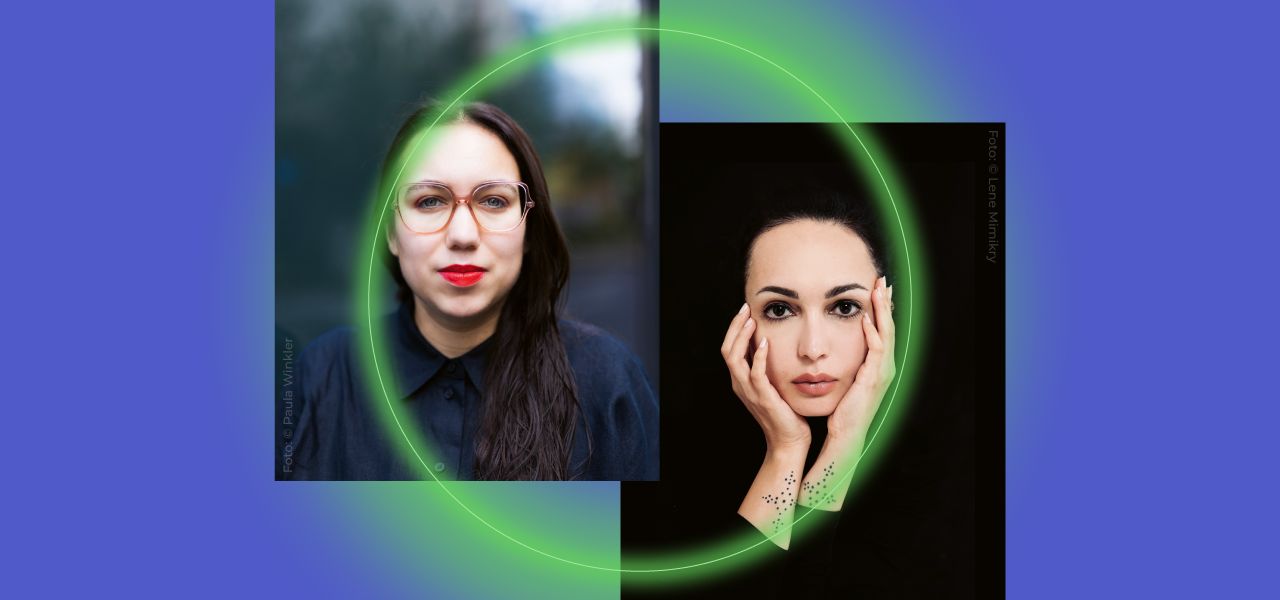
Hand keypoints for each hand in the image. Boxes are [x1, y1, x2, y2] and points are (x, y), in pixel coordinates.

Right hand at [721, 303, 810, 451]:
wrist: (789, 441)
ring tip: (751, 321)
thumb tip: (772, 345)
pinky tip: (765, 342)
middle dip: (735, 327)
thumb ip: (767, 368)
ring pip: (735, 359)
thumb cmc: (785, 412)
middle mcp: (740, 385)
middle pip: (727, 350)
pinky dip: (758, 356)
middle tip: (745, 308)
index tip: (745, 311)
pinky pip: (755, 374)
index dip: (734, 329)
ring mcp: (749, 392)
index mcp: (740, 381)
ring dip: (742, 337)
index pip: (729, 349)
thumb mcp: (772, 386)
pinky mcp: (763, 398)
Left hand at [828, 276, 896, 444]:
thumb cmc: (843, 409)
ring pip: (886, 334)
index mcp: (879, 365)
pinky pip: (876, 350)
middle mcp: (885, 366)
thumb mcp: (847, 380)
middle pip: (889, 327)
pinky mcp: (873, 378)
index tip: (877, 289)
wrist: (846, 433)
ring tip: (877, 290)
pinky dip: (872, 333)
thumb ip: (848, 363)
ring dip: (881, 311)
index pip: (883, 330)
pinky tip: (866, 319)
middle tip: (882, 280)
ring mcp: (882, 372)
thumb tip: (835, 347)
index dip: (882, 309)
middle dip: (885, 303)